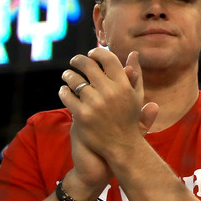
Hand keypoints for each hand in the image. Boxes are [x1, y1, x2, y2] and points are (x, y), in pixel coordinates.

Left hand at [59, 49, 158, 163]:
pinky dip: (63, 91)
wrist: (121, 147)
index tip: (91, 54)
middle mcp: (110, 92)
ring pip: (74, 80)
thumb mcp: (136, 96)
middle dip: (78, 60)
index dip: (97, 53)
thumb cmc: (129, 120)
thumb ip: (136, 75)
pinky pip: (67, 96)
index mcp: (124, 86)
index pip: (108, 59)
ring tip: (67, 75)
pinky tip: (64, 90)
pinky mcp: (82, 116)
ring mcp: (95, 104)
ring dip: (68, 74)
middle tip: (74, 61)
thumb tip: (133, 53)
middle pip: (89, 65)